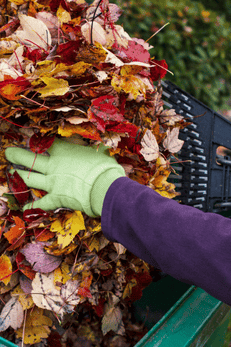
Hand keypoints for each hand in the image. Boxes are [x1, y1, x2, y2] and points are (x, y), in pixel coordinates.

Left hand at [5, 138, 124, 216]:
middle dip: (17, 155)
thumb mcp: (99, 152)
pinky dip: (31, 206)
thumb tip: (96, 148)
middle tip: (9, 153)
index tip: (35, 139)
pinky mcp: (56, 199)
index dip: (40, 140)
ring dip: (19, 174)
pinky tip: (23, 207)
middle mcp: (54, 165)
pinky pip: (40, 204)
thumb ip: (91, 150)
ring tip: (11, 170)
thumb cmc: (105, 167)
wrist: (105, 187)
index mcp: (65, 151)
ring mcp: (52, 183)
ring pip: (29, 178)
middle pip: (30, 158)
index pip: (48, 143)